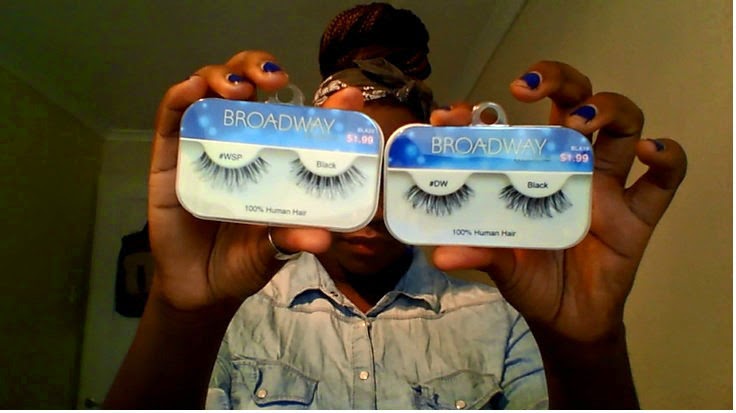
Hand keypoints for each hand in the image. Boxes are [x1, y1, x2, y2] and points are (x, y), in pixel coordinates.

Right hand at [148, 51, 338, 314]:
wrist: (201, 290)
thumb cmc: (244, 262)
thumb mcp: (275, 249)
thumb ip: (292, 239)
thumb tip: (322, 238)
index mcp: (272, 157)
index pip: (296, 117)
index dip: (320, 101)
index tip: (347, 97)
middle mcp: (238, 143)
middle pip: (246, 86)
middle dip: (257, 68)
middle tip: (273, 80)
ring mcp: (201, 147)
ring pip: (208, 91)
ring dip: (223, 77)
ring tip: (239, 88)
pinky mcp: (168, 160)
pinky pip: (170, 120)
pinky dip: (180, 98)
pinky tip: (193, 90)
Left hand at [431, 61, 686, 343]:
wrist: (566, 320)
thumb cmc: (530, 279)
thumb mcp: (499, 264)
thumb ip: (479, 253)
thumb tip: (441, 256)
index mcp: (534, 170)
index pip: (518, 121)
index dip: (486, 111)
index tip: (455, 116)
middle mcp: (573, 166)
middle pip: (577, 101)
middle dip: (559, 80)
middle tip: (526, 89)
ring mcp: (608, 186)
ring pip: (623, 124)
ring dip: (608, 109)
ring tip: (581, 123)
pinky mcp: (638, 215)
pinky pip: (665, 178)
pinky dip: (668, 158)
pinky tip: (650, 152)